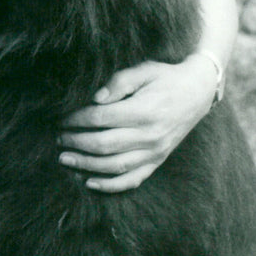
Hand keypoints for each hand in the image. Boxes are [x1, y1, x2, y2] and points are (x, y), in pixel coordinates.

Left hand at [58, 55, 218, 192]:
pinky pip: (132, 179)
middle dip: (75, 143)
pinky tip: (89, 182)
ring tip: (65, 159)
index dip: (77, 120)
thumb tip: (95, 99)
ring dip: (85, 165)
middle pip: (103, 144)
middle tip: (57, 139)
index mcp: (144, 110)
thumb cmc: (166, 78)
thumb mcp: (144, 70)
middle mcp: (150, 135)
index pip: (101, 118)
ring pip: (114, 166)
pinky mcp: (158, 161)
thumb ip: (119, 82)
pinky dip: (110, 185)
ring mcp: (155, 152)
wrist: (198, 92)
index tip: (62, 118)